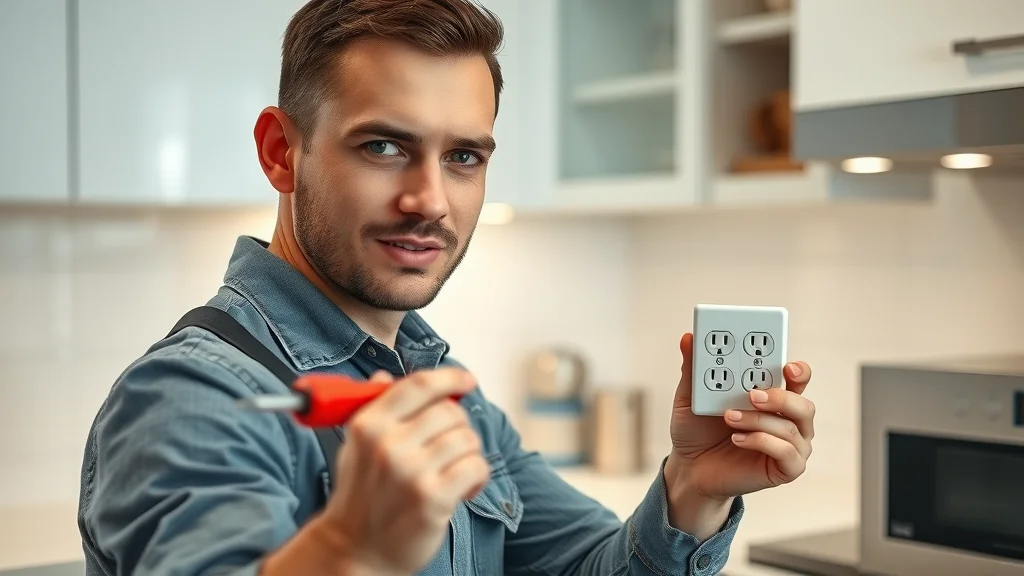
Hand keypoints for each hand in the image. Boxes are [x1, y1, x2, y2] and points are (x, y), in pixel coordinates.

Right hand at [319, 368, 488, 574]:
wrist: (355, 551)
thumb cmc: (360, 497)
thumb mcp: (356, 448)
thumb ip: (374, 410)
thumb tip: (385, 377)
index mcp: (369, 425)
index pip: (418, 385)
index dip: (449, 378)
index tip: (466, 381)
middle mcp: (388, 444)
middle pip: (450, 411)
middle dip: (458, 427)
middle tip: (449, 448)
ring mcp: (410, 472)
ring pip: (467, 438)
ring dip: (468, 455)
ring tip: (452, 472)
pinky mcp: (432, 498)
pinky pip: (476, 466)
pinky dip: (477, 477)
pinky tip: (462, 489)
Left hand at [665, 333, 814, 501]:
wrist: (689, 467)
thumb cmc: (696, 430)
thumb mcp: (690, 397)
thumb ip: (693, 369)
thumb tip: (688, 337)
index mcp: (773, 396)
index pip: (798, 378)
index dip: (798, 370)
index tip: (787, 366)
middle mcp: (788, 419)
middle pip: (803, 404)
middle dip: (780, 397)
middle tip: (752, 395)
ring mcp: (791, 444)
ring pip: (790, 428)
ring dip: (758, 420)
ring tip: (729, 418)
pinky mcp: (787, 468)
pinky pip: (787, 453)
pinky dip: (761, 442)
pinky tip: (737, 439)